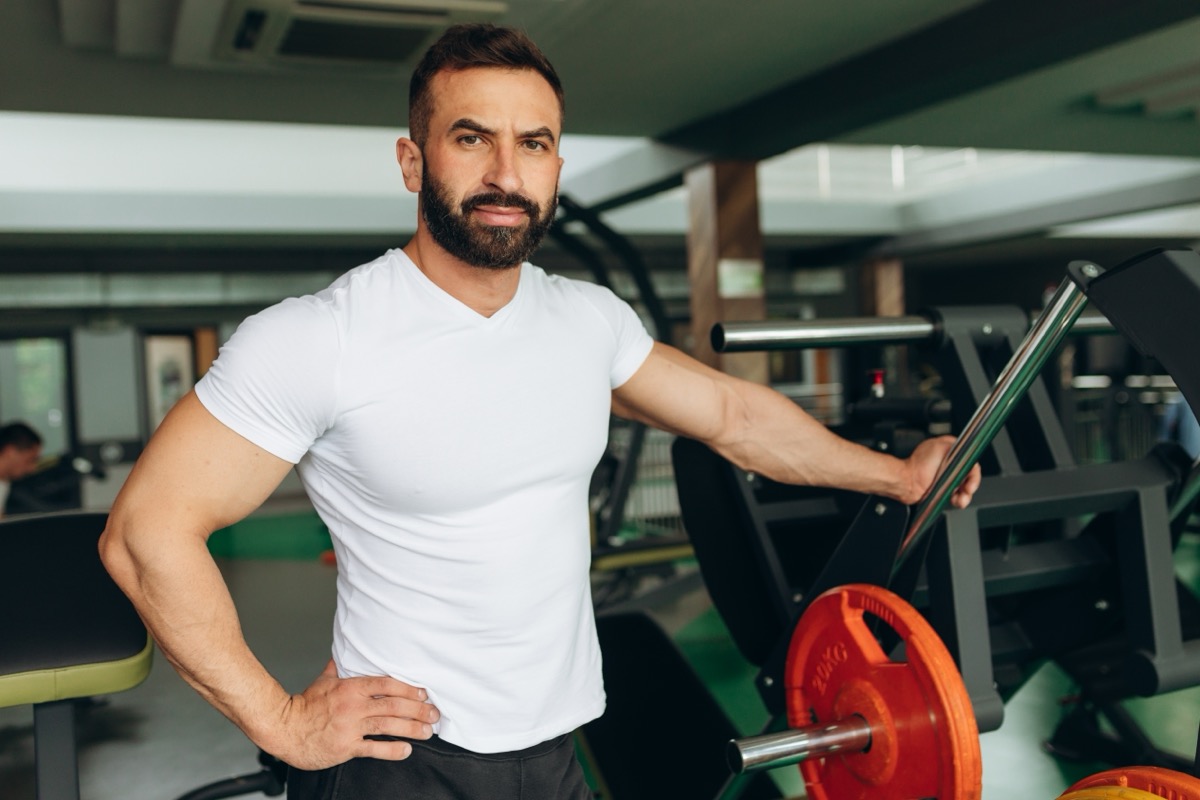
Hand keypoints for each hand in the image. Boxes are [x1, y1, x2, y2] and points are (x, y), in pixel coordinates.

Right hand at [266, 660, 439, 769]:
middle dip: (418, 709)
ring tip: (427, 731)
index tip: (424, 693)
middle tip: (434, 713)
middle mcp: (354, 706)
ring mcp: (350, 727)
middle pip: (393, 705)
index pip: (387, 684)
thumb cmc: (303, 705)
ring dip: (411, 728)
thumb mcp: (323, 681)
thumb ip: (337, 667)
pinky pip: (374, 749)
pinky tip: (406, 750)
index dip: (409, 688)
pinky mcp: (346, 747)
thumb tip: (343, 653)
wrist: (284, 729)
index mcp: (351, 687)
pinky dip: (392, 750)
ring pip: (388, 726)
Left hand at [903, 436, 981, 508]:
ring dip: (966, 495)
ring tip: (960, 499)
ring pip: (965, 488)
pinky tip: (956, 501)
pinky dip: (959, 500)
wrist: (908, 483)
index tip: (971, 480)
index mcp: (950, 452)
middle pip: (969, 476)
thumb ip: (957, 447)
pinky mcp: (944, 490)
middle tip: (967, 490)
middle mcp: (950, 465)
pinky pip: (957, 496)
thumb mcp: (940, 446)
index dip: (973, 472)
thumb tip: (968, 452)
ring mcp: (947, 478)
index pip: (970, 461)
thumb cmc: (918, 464)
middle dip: (970, 485)